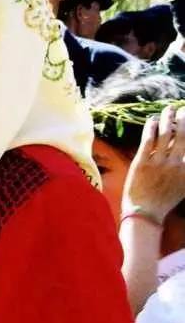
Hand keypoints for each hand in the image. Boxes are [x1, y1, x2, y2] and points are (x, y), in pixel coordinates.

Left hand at [122, 105, 184, 221]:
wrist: (145, 213)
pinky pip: (148, 140)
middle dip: (184, 118)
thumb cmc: (164, 200)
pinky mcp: (142, 163)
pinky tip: (152, 120)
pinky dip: (151, 128)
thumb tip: (184, 155)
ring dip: (168, 119)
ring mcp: (158, 162)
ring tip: (169, 109)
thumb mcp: (184, 185)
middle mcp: (176, 164)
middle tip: (183, 109)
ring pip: (165, 134)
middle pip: (183, 135)